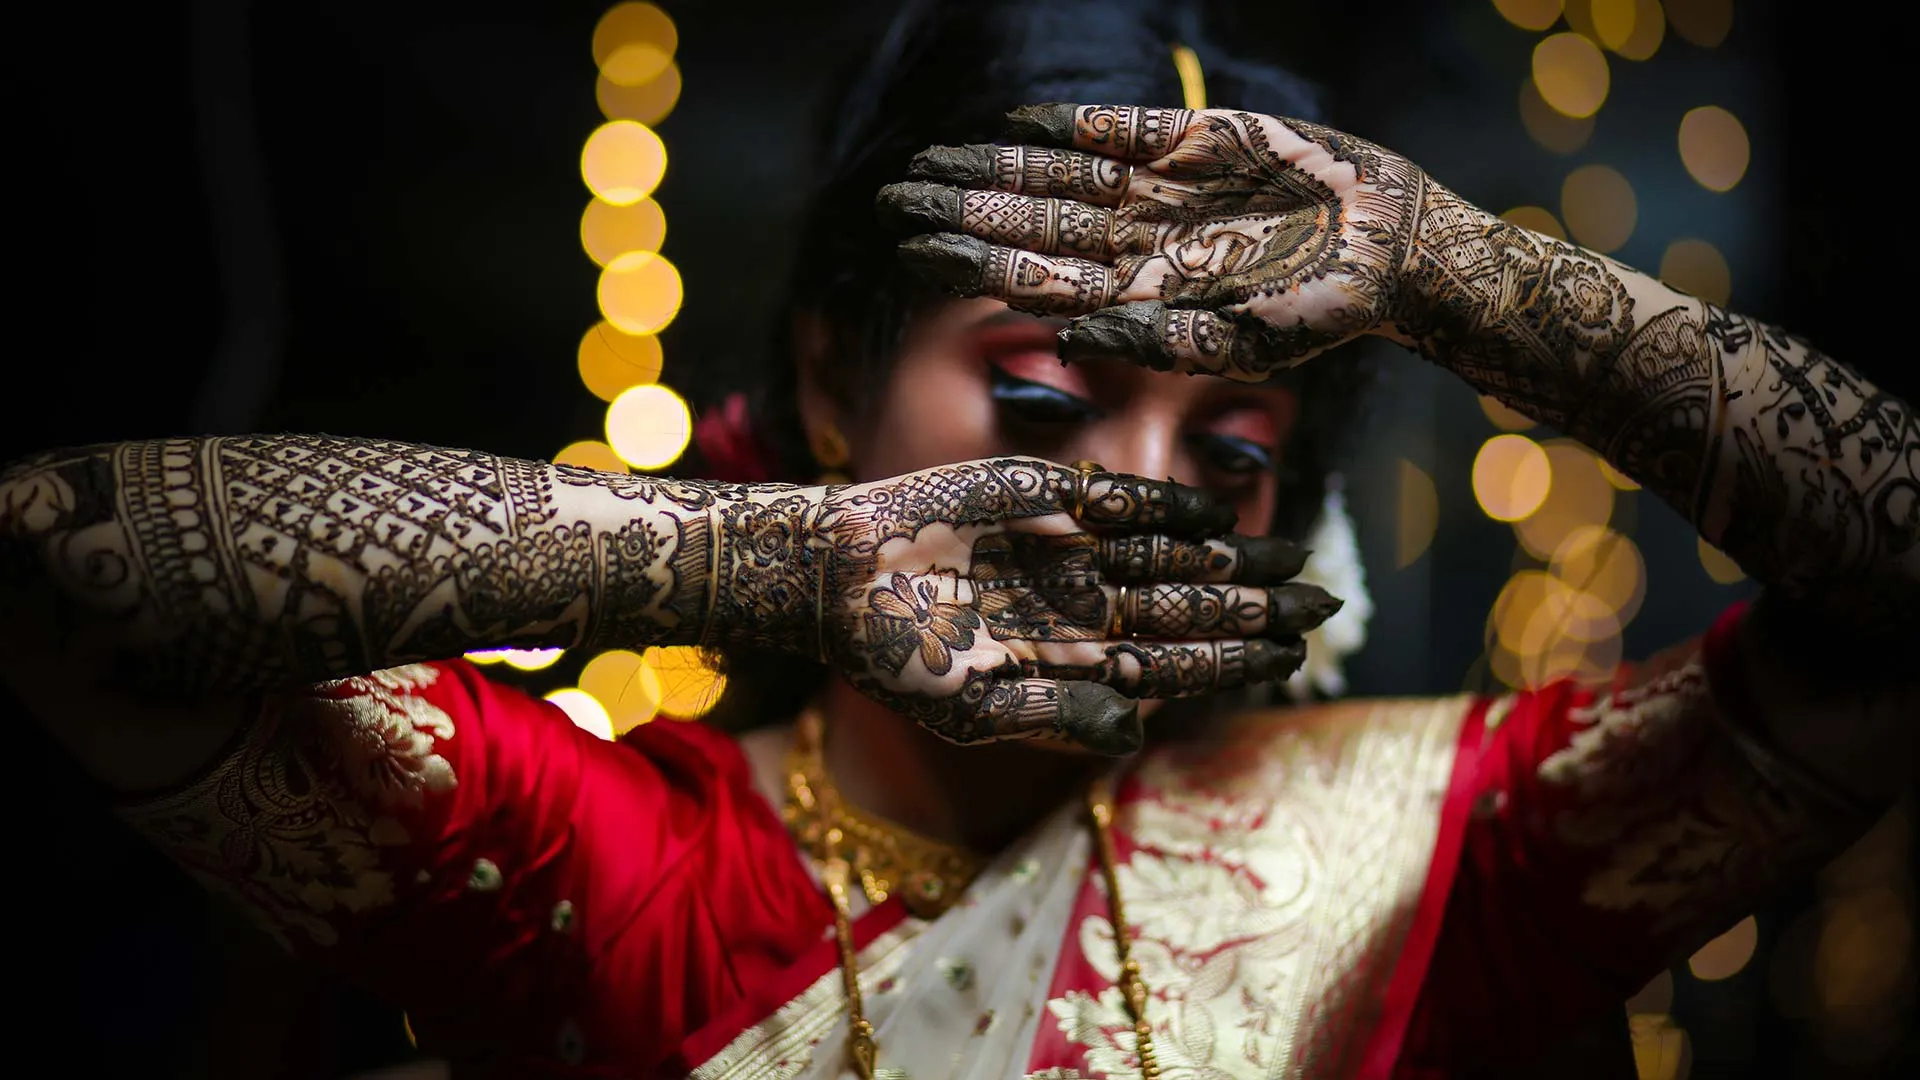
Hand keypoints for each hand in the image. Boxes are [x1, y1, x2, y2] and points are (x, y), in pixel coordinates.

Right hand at [717, 458, 1339, 753]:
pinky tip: (1218, 514)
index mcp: (1072, 663)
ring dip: (1231, 556)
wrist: (834, 575)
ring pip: (1171, 554)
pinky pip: (1124, 501)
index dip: (1233, 662)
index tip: (1291, 659)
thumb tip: (1136, 736)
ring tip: (1295, 557)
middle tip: (1324, 605)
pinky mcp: (1046, 495)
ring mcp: (1070, 550)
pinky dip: (1170, 506)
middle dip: (1256, 608)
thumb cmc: (892, 656)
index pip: (1174, 664)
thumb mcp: (970, 708)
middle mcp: (1083, 606)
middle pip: (1189, 607)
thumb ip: (1056, 716)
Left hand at [877, 103, 1428, 381]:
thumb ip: (1154, 340)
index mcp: (1136, 296)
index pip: (1035, 278)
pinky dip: (1072, 125)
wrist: (1392, 250)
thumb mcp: (1240, 342)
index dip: (973, 263)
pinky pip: (1122, 131)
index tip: (911, 250)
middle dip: (963, 212)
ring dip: (998, 168)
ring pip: (1061, 177)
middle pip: (1031, 224)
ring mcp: (1163, 191)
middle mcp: (1138, 243)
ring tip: (933, 159)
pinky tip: (1017, 123)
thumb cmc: (1321, 313)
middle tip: (893, 197)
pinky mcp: (1199, 142)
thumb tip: (1070, 344)